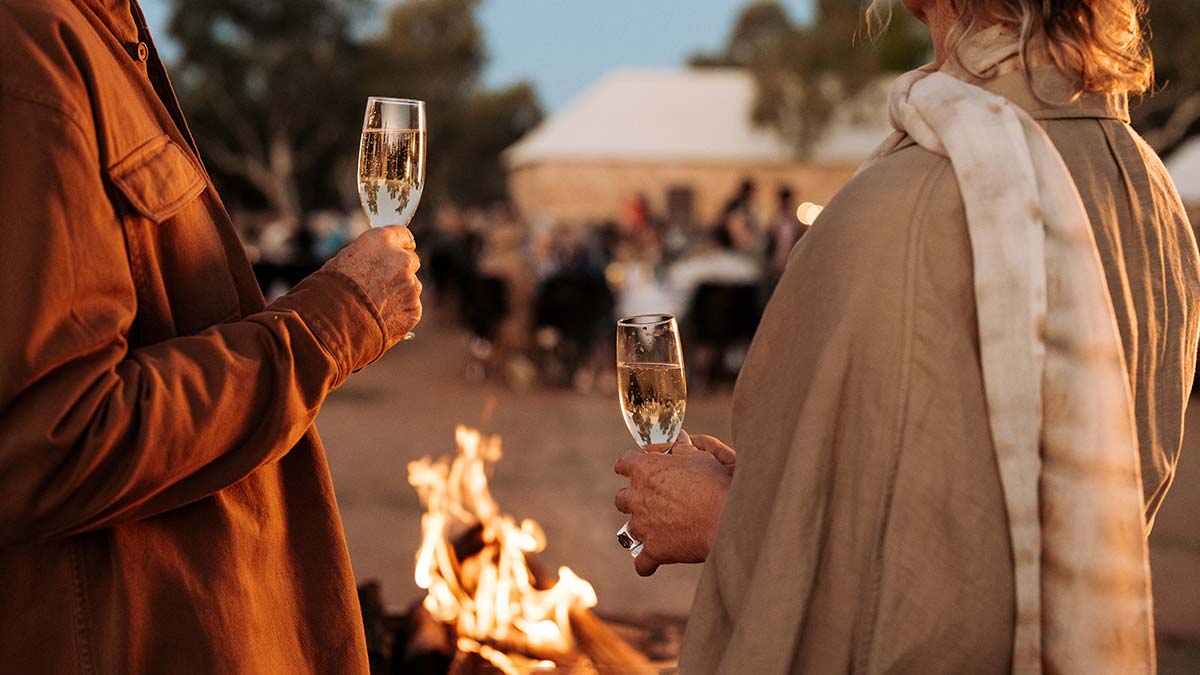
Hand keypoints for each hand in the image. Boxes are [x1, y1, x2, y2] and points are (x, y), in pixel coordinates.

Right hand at [323, 226, 421, 347]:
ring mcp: (411, 286)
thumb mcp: (343, 261)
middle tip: (383, 284)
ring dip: (399, 294)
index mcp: (381, 242)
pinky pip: (410, 308)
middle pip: (410, 262)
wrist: (332, 323)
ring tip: (375, 307)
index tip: (401, 249)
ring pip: (410, 287)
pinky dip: (400, 313)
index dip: (400, 244)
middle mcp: (401, 260)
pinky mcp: (413, 310)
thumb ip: (368, 257)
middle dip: (400, 271)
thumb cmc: (328, 291)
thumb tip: (376, 262)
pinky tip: (380, 319)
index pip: (402, 235)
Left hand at [614, 431, 734, 576]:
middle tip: (653, 503)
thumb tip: (679, 437)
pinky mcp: (653, 550)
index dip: (630, 466)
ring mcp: (643, 525)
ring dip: (640, 529)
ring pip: (628, 530)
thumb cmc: (717, 483)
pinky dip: (646, 564)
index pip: (623, 463)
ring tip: (656, 531)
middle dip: (634, 500)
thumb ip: (683, 447)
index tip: (636, 469)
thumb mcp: (701, 457)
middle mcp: (637, 496)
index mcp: (645, 469)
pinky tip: (653, 562)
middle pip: (621, 499)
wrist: (729, 517)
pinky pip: (641, 563)